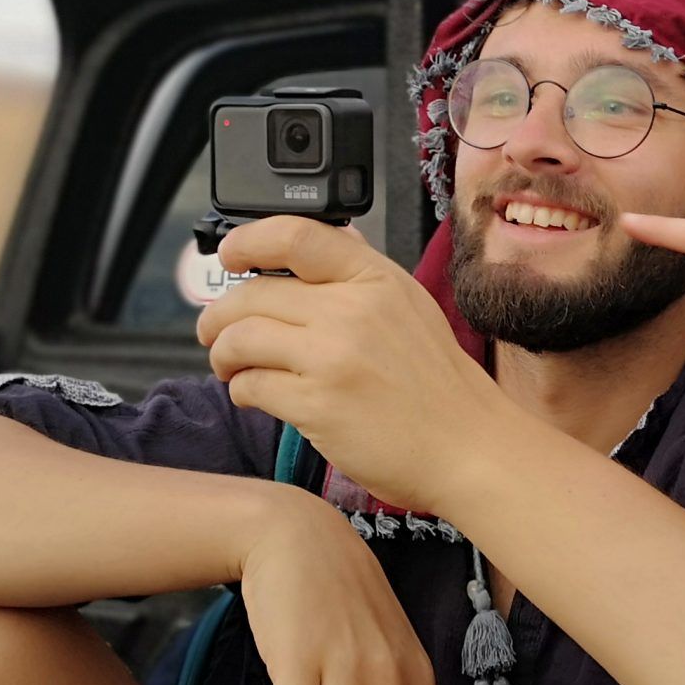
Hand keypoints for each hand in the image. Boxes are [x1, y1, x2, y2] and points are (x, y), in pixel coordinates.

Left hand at [196, 216, 511, 511]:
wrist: (469, 448)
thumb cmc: (440, 387)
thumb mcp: (410, 308)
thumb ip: (361, 278)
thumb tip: (314, 247)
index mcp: (376, 280)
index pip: (296, 236)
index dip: (248, 240)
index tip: (230, 255)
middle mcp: (352, 311)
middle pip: (253, 293)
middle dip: (220, 314)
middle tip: (215, 331)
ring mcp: (333, 358)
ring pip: (241, 338)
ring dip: (223, 354)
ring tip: (230, 367)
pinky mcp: (317, 405)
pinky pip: (251, 385)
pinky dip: (242, 390)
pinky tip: (254, 395)